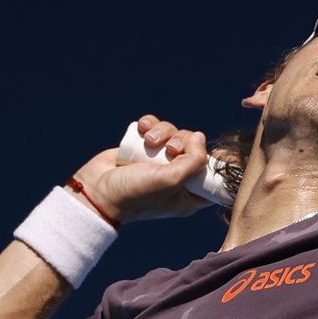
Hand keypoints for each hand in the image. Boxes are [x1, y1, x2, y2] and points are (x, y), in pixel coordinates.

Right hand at [71, 115, 213, 223]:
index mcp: (189, 194)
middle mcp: (176, 177)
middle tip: (170, 150)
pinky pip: (155, 128)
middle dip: (184, 141)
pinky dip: (150, 124)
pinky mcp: (143, 148)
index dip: (220, 162)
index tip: (221, 152)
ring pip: (174, 134)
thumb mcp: (171, 181)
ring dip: (164, 131)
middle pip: (195, 147)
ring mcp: (159, 162)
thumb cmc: (135, 194)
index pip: (214, 177)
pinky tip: (142, 128)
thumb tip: (200, 137)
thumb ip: (194, 160)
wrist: (97, 190)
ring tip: (149, 141)